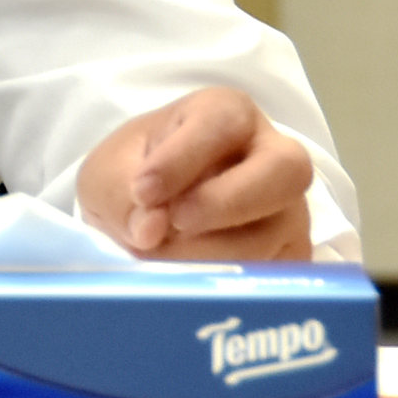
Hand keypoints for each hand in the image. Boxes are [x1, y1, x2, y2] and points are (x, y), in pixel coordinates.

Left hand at [78, 87, 314, 261]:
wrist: (146, 215)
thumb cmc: (132, 177)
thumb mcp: (107, 175)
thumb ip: (120, 196)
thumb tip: (151, 232)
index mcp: (225, 113)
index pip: (221, 122)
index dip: (184, 158)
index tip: (143, 192)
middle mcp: (271, 153)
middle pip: (285, 169)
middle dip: (226, 201)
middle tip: (175, 222)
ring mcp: (288, 208)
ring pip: (275, 231)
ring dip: (211, 252)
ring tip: (161, 257)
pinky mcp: (290, 255)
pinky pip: (278, 275)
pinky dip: (232, 284)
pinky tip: (191, 282)